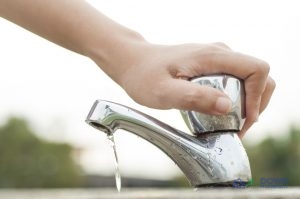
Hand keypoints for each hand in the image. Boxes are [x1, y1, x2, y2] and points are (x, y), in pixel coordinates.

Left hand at [109, 42, 274, 137]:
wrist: (131, 62)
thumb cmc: (144, 76)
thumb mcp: (165, 92)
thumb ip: (195, 97)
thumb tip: (229, 107)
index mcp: (212, 56)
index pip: (256, 70)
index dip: (258, 97)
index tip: (245, 120)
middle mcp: (219, 53)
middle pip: (258, 75)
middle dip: (256, 104)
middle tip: (239, 127)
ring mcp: (216, 58)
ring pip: (248, 79)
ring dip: (248, 103)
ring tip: (231, 124)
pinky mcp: (210, 65)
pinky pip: (235, 80)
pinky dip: (237, 98)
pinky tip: (221, 112)